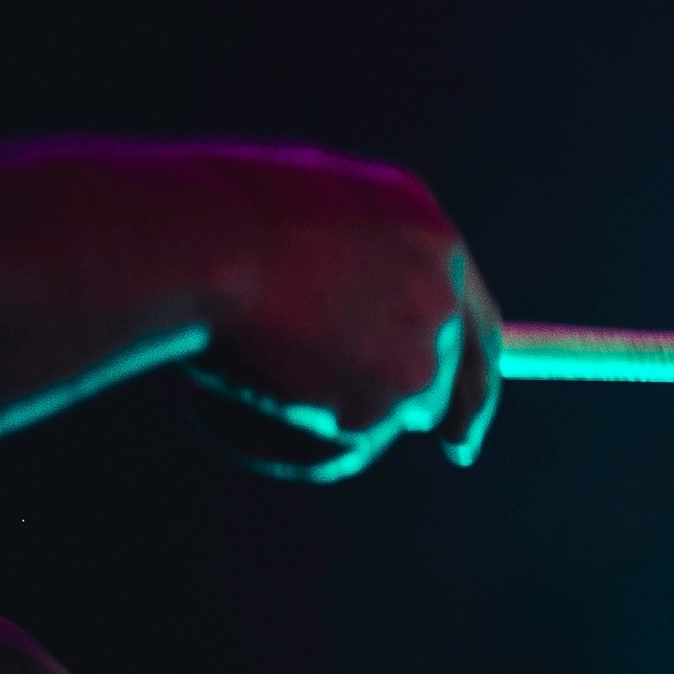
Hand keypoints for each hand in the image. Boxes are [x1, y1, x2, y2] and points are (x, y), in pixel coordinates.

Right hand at [171, 146, 503, 481]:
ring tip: (220, 396)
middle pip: (450, 379)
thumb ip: (341, 276)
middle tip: (460, 449)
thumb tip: (336, 338)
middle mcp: (438, 290)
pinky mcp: (388, 402)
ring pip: (377, 419)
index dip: (476, 366)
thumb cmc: (206, 224)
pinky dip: (270, 443)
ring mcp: (422, 349)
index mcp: (419, 230)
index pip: (470, 313)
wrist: (196, 242)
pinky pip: (332, 449)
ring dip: (308, 423)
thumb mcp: (293, 230)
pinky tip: (211, 409)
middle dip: (452, 417)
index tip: (470, 412)